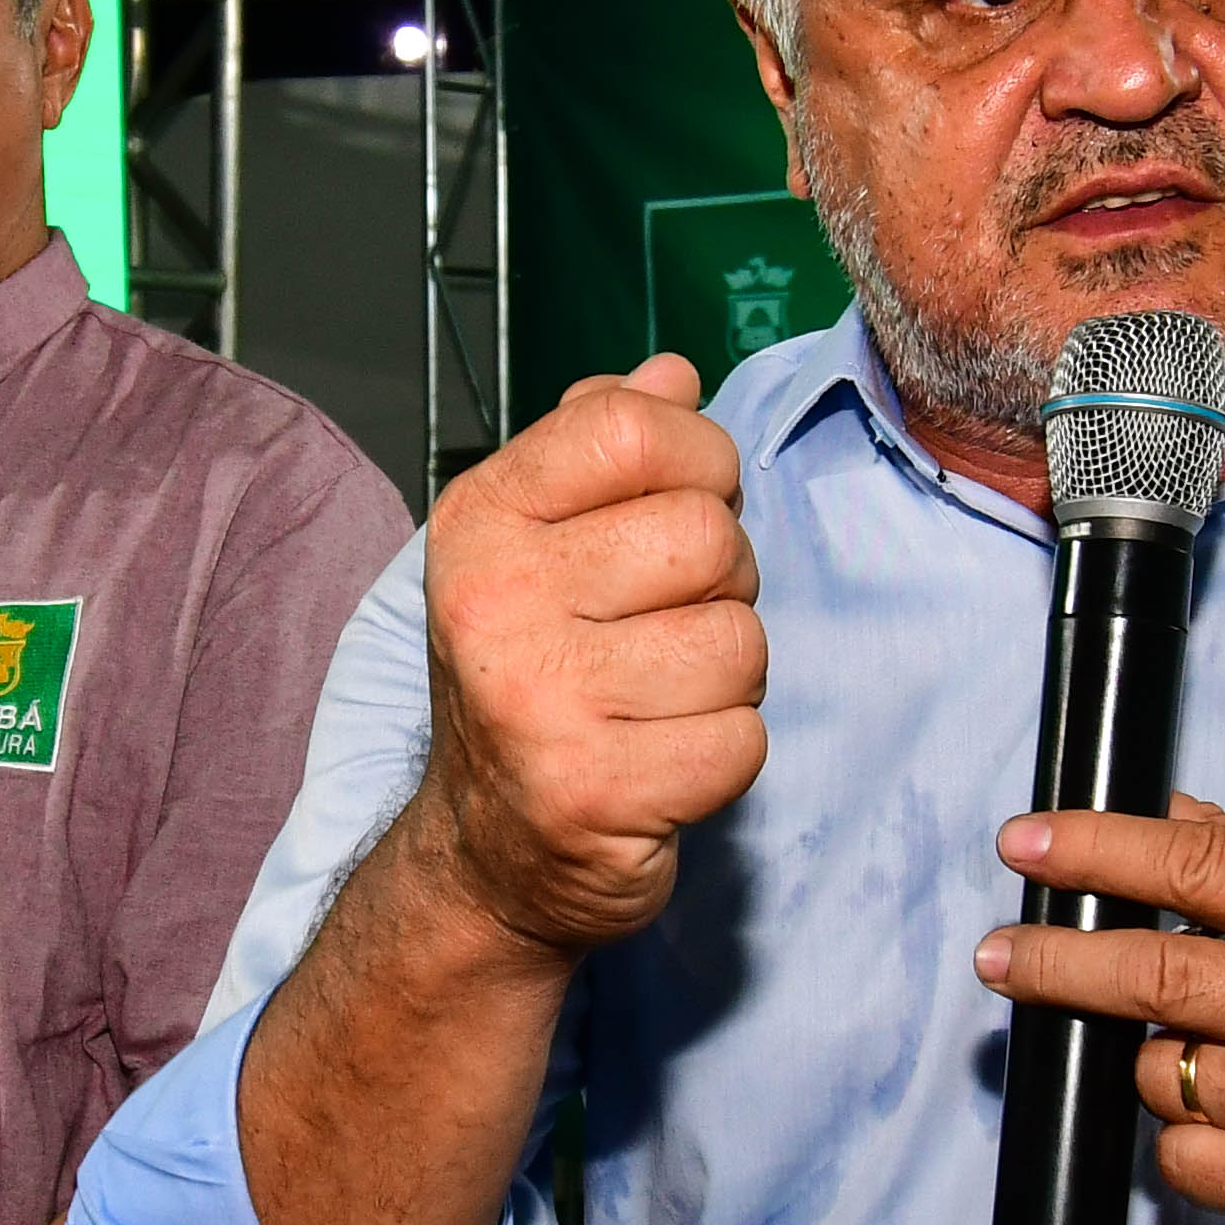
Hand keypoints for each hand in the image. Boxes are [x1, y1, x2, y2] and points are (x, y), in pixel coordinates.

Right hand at [409, 355, 767, 957]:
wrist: (487, 850)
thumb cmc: (538, 675)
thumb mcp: (542, 543)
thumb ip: (605, 450)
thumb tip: (673, 373)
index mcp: (482, 520)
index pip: (637, 429)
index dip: (700, 465)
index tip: (680, 513)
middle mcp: (494, 602)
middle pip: (709, 537)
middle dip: (721, 586)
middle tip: (663, 631)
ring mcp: (537, 701)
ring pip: (738, 642)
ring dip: (726, 680)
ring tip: (660, 702)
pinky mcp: (594, 792)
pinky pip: (742, 740)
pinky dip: (723, 756)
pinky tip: (663, 763)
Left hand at [974, 796, 1224, 1224]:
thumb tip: (1154, 809)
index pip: (1195, 865)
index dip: (1095, 851)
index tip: (1022, 844)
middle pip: (1155, 973)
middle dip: (1059, 962)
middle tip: (1000, 955)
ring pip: (1160, 1072)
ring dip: (1154, 1063)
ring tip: (1209, 1056)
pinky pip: (1184, 1156)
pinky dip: (1185, 1140)